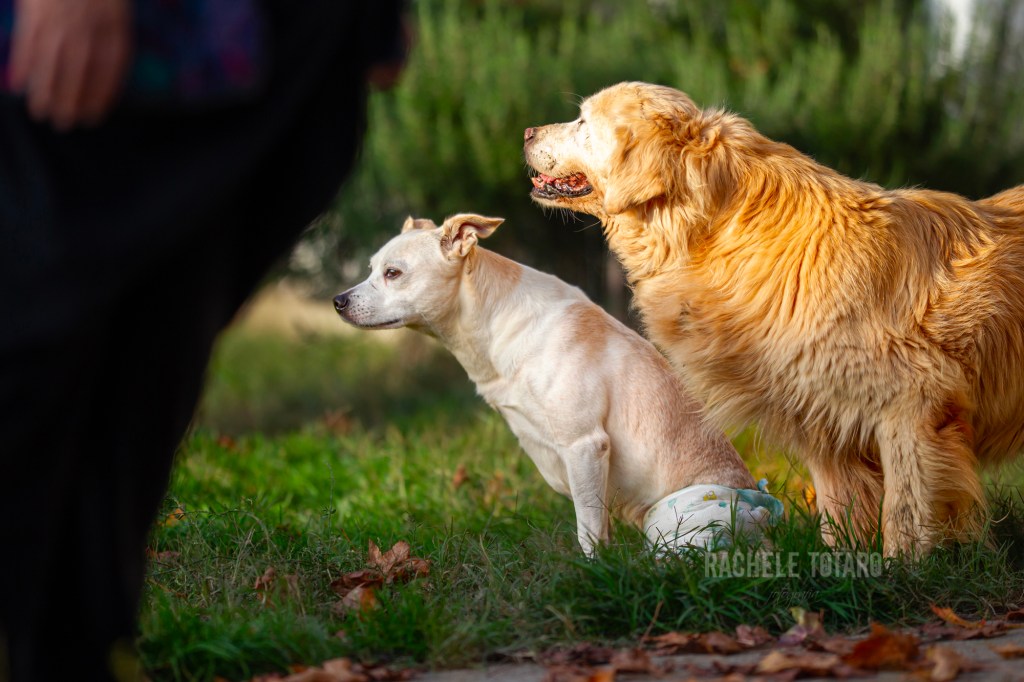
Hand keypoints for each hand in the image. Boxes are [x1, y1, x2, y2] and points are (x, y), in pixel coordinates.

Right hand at [9, 0, 131, 130]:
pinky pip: (28, 40)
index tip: (95, 115)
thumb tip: (104, 74)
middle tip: (66, 124)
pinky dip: (23, 64)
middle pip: (80, 68)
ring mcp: (59, 14)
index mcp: (113, 22)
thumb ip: (109, 35)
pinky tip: (20, 85)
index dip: (103, 94)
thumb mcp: (113, 6)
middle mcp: (87, 22)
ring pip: (52, 58)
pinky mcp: (34, 7)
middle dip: (72, 99)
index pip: (111, 67)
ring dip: (45, 89)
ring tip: (41, 113)